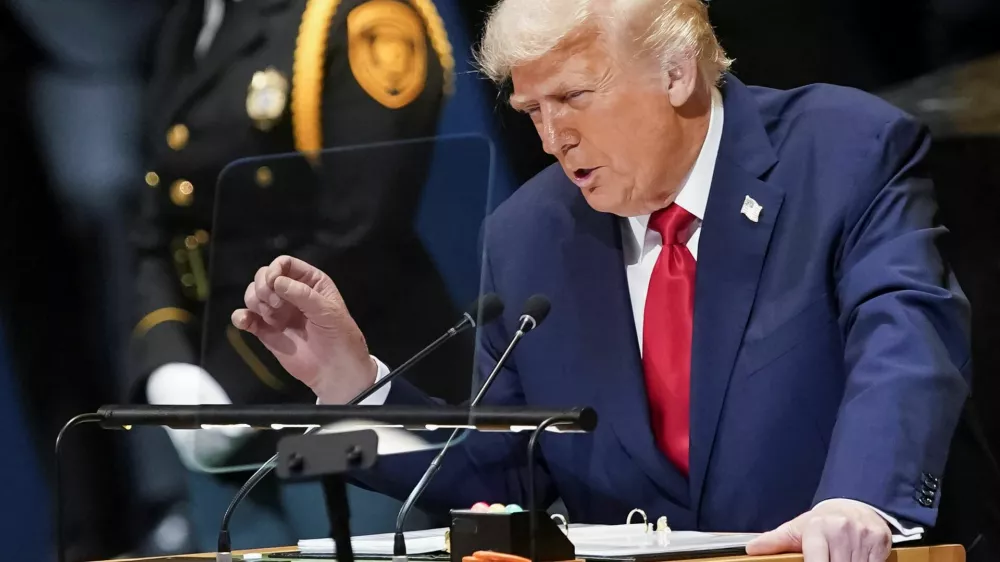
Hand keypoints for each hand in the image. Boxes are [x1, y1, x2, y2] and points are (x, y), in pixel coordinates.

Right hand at [231, 255, 376, 403]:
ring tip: (274, 319)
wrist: (335, 371)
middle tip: (277, 306)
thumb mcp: (328, 312)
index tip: (274, 284)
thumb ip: (303, 294)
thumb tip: (276, 281)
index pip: (284, 263)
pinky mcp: (266, 331)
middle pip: (263, 276)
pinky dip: (240, 317)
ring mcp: (277, 311)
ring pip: (252, 294)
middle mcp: (291, 293)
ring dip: (256, 303)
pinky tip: (246, 323)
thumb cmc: (340, 338)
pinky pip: (245, 317)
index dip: (275, 270)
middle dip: (264, 288)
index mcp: (310, 282)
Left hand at [745, 499, 891, 561]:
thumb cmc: (822, 523)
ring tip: (839, 557)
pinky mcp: (880, 541)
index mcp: (817, 528)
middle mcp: (841, 530)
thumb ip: (775, 541)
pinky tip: (856, 558)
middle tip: (829, 559)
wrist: (854, 505)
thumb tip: (751, 549)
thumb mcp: (797, 529)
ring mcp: (863, 535)